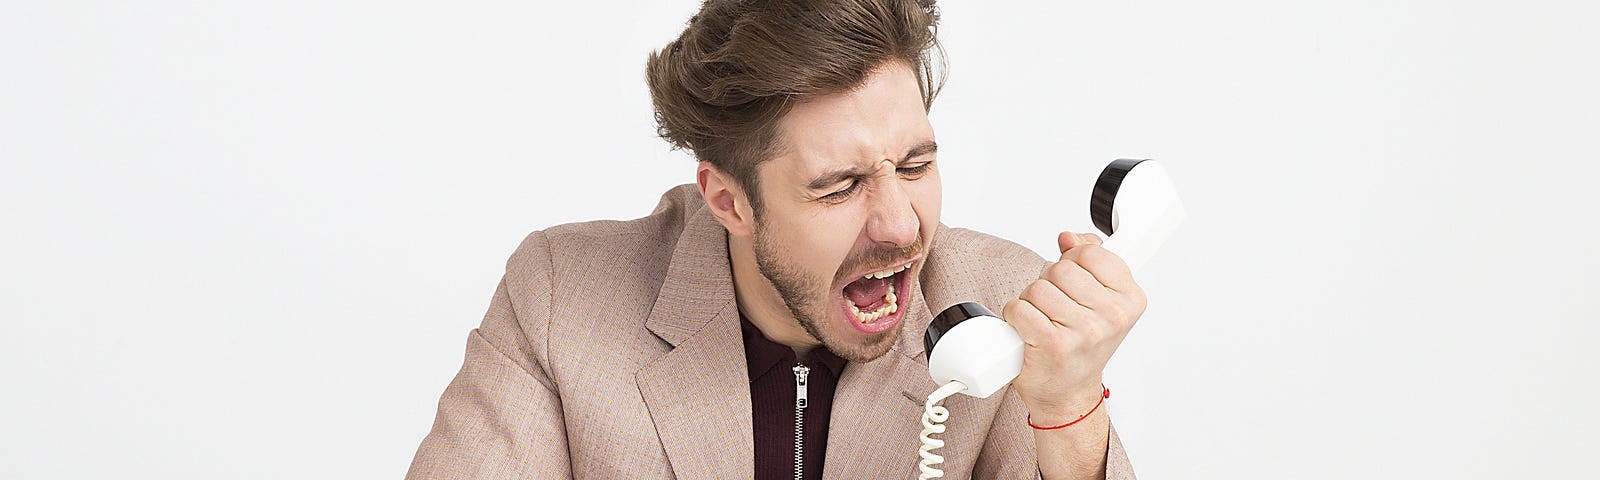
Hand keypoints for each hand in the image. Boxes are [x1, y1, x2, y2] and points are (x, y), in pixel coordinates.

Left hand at [1003, 231, 1146, 422]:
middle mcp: (1112, 316)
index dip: (1073, 262)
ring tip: (1043, 320)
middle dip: (1049, 283)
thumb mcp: (1099, 299)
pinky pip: (1019, 308)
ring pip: (1037, 288)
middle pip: (1060, 269)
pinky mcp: (1053, 345)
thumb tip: (1068, 237)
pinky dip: (1015, 316)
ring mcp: (1084, 331)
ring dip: (1030, 301)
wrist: (1068, 392)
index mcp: (1130, 299)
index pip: (1091, 252)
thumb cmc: (1082, 345)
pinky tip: (1028, 330)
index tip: (1076, 281)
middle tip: (1055, 307)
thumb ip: (1089, 259)